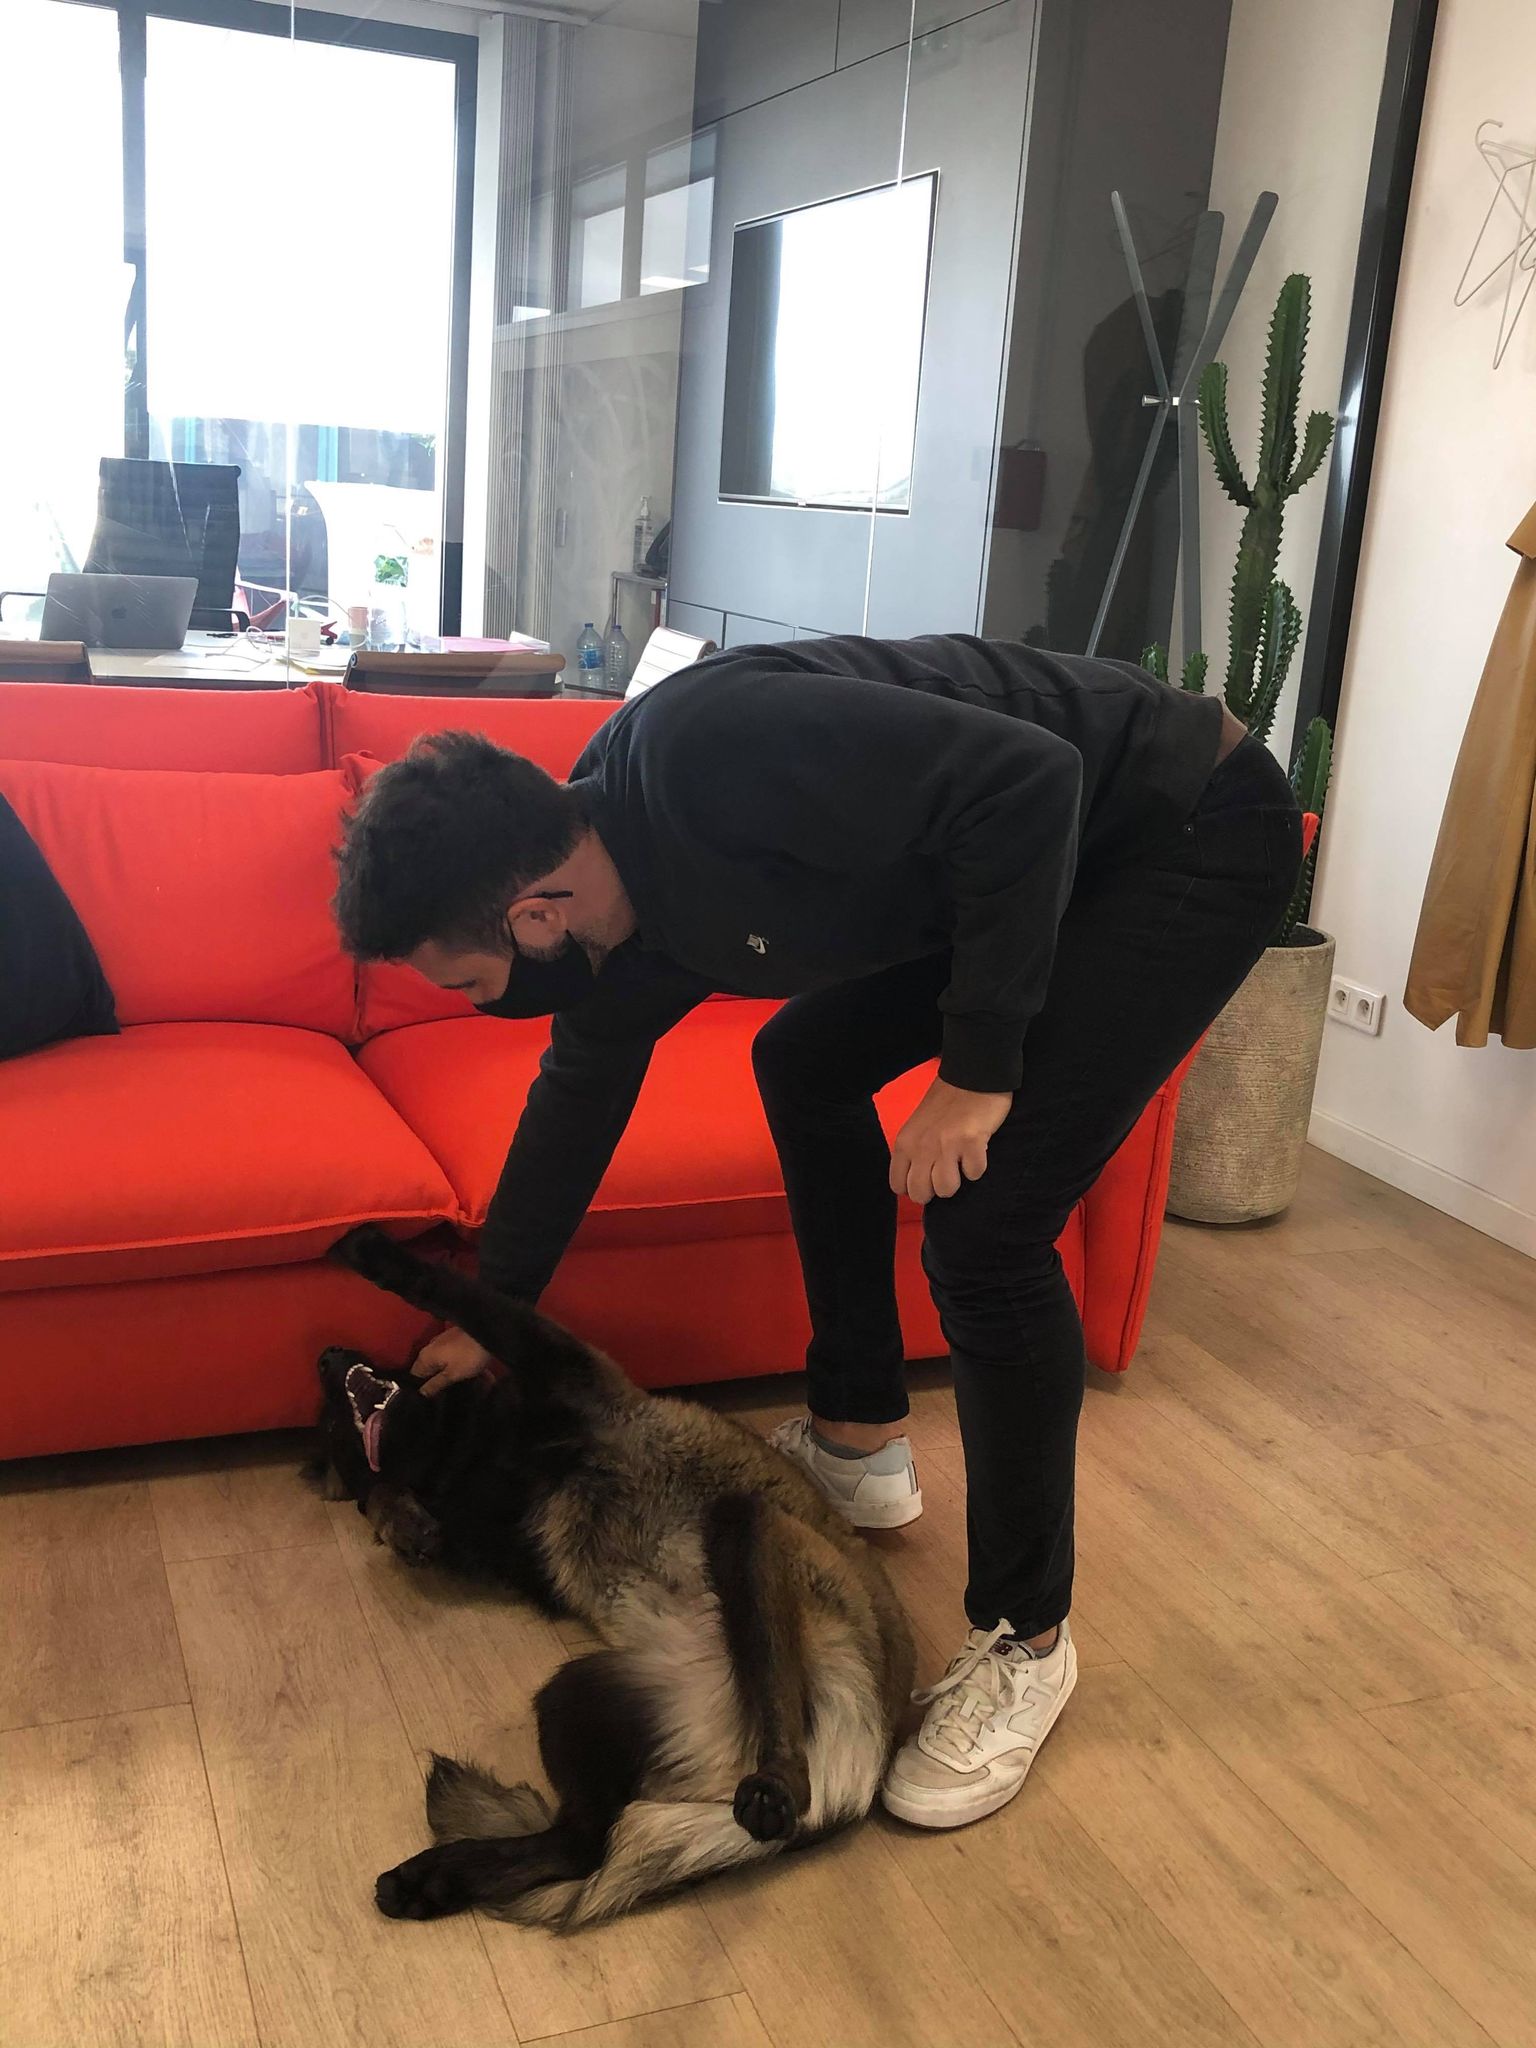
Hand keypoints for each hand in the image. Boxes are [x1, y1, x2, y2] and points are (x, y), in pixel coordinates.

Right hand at [412, 1325, 493, 1398]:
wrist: (489, 1332)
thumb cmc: (468, 1355)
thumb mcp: (451, 1375)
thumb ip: (435, 1385)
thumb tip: (420, 1394)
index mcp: (426, 1356)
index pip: (415, 1376)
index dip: (419, 1390)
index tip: (428, 1402)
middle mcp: (432, 1348)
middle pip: (431, 1371)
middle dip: (439, 1385)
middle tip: (447, 1400)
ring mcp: (446, 1344)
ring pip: (446, 1366)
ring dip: (456, 1378)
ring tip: (467, 1392)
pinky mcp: (459, 1343)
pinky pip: (458, 1361)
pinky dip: (466, 1370)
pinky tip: (482, 1380)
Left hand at [889, 1077, 1012, 1203]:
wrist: (972, 1074)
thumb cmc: (946, 1101)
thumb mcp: (917, 1125)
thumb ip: (913, 1150)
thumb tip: (918, 1180)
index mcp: (905, 1142)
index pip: (898, 1185)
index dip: (914, 1187)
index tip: (927, 1179)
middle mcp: (921, 1147)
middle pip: (921, 1193)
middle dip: (935, 1189)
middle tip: (947, 1173)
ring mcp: (946, 1145)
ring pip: (946, 1189)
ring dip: (958, 1181)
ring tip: (962, 1164)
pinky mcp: (971, 1142)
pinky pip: (974, 1174)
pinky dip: (977, 1167)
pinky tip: (977, 1152)